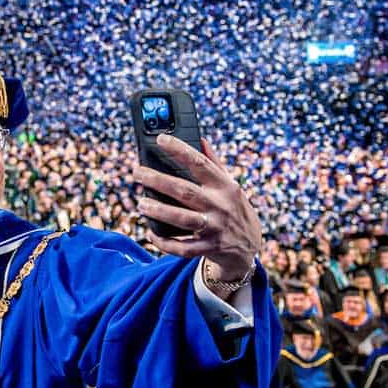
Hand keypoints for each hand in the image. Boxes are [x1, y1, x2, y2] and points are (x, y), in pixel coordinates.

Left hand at [133, 135, 261, 279]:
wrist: (250, 246)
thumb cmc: (234, 209)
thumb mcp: (230, 186)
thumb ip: (215, 164)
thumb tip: (201, 140)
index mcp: (225, 186)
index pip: (200, 163)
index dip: (180, 150)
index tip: (161, 139)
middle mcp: (220, 206)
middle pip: (185, 191)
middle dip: (159, 181)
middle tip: (137, 172)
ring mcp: (215, 228)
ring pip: (182, 219)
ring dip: (159, 211)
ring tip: (141, 203)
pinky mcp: (210, 248)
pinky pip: (183, 247)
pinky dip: (165, 242)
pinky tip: (151, 233)